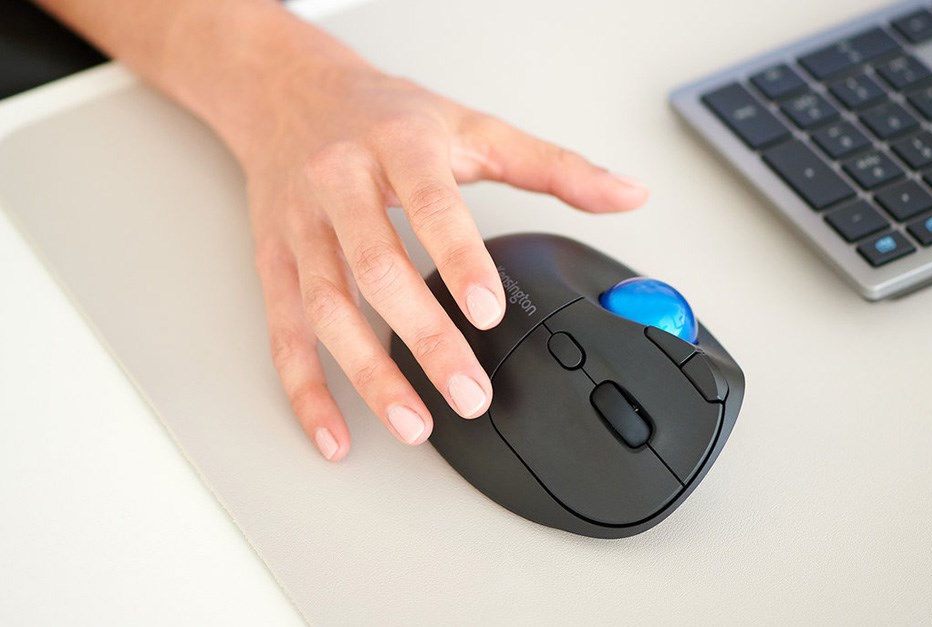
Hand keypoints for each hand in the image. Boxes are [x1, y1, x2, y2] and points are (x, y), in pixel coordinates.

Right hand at [238, 59, 647, 459]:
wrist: (287, 90)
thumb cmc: (386, 114)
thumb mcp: (474, 126)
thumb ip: (554, 166)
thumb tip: (627, 193)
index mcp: (398, 145)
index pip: (430, 204)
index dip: (459, 258)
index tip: (488, 311)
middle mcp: (339, 182)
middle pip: (376, 268)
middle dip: (425, 338)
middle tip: (469, 392)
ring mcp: (300, 225)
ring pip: (325, 307)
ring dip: (367, 373)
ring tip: (414, 423)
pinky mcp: (271, 259)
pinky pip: (283, 331)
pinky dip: (306, 388)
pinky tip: (336, 431)